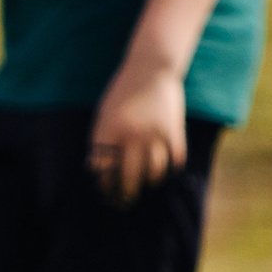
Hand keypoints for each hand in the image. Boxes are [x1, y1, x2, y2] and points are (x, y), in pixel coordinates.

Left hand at [90, 58, 185, 205]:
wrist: (150, 70)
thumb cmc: (122, 95)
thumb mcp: (103, 116)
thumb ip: (101, 142)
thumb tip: (97, 171)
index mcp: (108, 131)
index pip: (104, 170)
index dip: (104, 186)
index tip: (105, 194)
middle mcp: (131, 135)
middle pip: (129, 177)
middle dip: (126, 194)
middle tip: (124, 201)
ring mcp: (155, 134)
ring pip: (154, 173)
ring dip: (149, 183)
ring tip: (144, 185)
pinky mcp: (174, 131)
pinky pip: (174, 161)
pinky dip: (169, 170)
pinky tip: (163, 171)